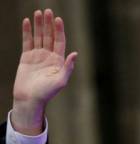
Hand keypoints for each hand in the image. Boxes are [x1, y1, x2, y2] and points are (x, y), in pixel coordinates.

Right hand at [11, 9, 76, 134]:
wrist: (30, 99)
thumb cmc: (47, 92)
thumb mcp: (60, 81)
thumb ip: (68, 67)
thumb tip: (75, 53)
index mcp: (58, 61)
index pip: (60, 41)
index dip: (59, 30)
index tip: (58, 19)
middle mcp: (49, 56)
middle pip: (49, 36)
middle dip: (49, 24)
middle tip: (48, 11)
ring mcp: (38, 56)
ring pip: (39, 37)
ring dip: (39, 25)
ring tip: (38, 12)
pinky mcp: (27, 57)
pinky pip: (27, 42)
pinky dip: (27, 32)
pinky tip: (28, 22)